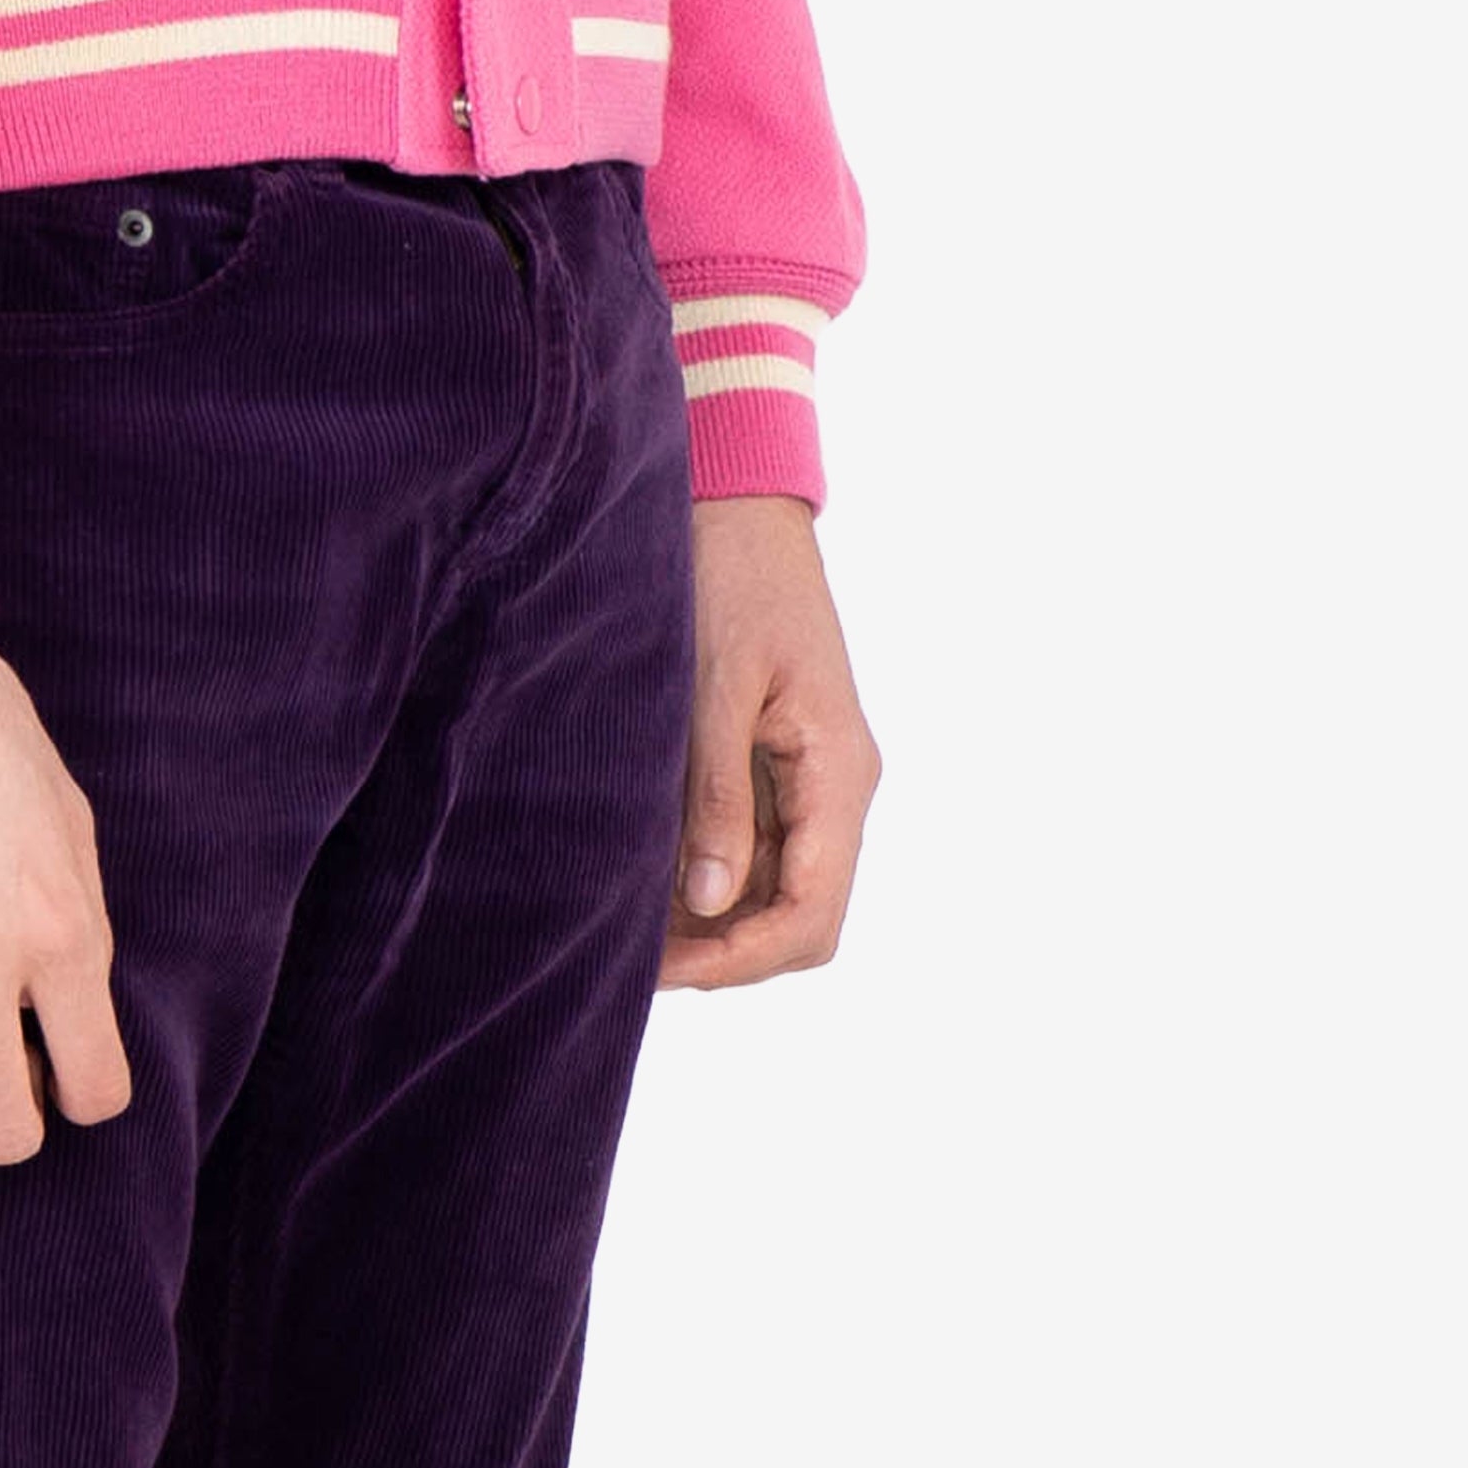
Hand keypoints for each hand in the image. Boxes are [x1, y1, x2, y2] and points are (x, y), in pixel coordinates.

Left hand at [658, 496, 879, 990]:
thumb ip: (717, 796)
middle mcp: (838, 785)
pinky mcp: (780, 757)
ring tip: (628, 921)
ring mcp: (812, 774)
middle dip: (726, 950)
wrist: (740, 496)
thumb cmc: (728, 573)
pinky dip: (709, 870)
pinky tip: (648, 869)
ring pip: (778, 887)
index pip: (811, 914)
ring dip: (714, 916)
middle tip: (634, 956)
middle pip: (801, 916)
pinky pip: (758, 842)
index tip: (663, 971)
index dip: (740, 958)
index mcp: (838, 771)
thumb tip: (712, 903)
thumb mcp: (715, 682)